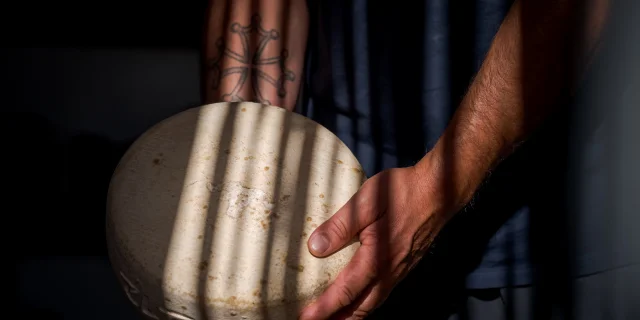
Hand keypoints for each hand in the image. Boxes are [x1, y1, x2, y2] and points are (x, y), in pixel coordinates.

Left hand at [298, 162, 452, 319]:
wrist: (439, 189)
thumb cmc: (402, 191)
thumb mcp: (366, 202)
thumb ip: (340, 226)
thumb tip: (315, 248)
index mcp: (377, 258)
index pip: (345, 292)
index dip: (324, 308)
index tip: (305, 317)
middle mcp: (390, 271)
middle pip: (360, 308)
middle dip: (337, 318)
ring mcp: (400, 269)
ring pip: (373, 303)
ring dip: (352, 314)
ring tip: (334, 317)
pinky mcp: (406, 264)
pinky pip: (383, 292)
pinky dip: (366, 303)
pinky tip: (359, 297)